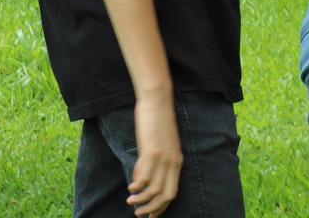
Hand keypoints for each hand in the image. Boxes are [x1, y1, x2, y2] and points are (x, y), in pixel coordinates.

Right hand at [127, 94, 182, 216]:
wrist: (158, 102)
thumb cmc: (157, 123)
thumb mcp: (159, 146)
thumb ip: (153, 162)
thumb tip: (141, 179)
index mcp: (177, 161)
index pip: (172, 192)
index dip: (161, 207)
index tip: (151, 216)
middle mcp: (172, 162)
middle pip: (166, 195)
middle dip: (152, 209)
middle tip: (139, 214)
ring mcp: (163, 158)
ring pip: (154, 189)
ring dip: (141, 200)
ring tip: (130, 201)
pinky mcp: (152, 152)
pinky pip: (145, 177)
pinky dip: (137, 186)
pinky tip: (130, 186)